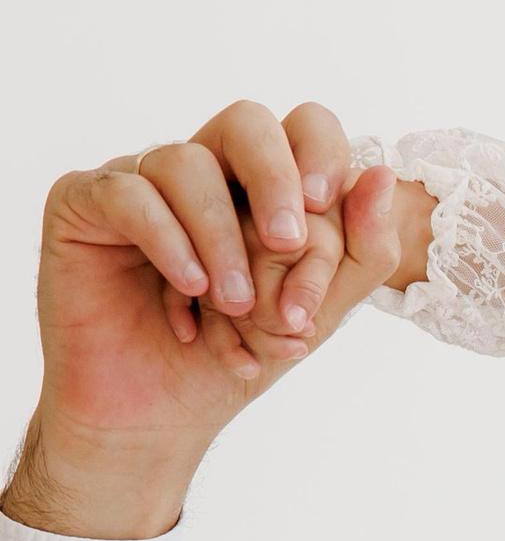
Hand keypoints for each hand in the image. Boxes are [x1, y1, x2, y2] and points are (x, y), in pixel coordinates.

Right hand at [3, 103, 398, 539]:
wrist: (157, 418)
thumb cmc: (232, 360)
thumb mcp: (314, 314)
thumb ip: (359, 253)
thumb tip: (384, 174)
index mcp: (260, 186)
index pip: (302, 127)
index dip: (319, 151)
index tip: (324, 206)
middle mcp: (201, 172)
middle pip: (245, 122)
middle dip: (275, 176)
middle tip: (288, 241)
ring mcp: (140, 181)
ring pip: (185, 162)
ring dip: (221, 237)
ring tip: (234, 303)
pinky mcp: (84, 202)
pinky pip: (128, 193)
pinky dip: (167, 240)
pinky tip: (189, 290)